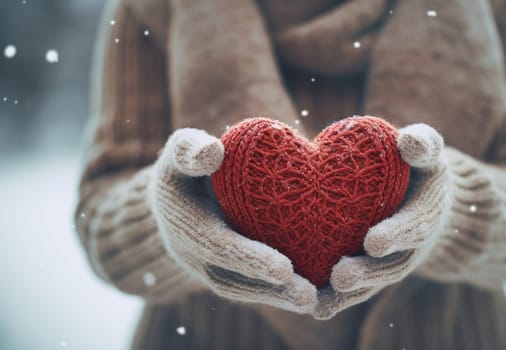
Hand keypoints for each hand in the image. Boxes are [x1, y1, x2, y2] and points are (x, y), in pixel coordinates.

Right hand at [148, 128, 316, 313]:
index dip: (250, 258)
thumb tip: (212, 152)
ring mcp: (212, 268)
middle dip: (272, 289)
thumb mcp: (178, 153)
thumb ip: (188, 150)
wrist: (179, 198)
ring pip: (247, 290)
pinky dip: (282, 294)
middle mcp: (197, 255)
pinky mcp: (229, 273)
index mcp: (187, 224)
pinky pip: (255, 288)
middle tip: (308, 297)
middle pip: (236, 278)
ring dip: (281, 298)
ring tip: (317, 301)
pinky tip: (317, 295)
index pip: (219, 246)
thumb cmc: (187, 167)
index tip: (283, 269)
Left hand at [313, 123, 451, 319]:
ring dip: (350, 293)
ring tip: (319, 299)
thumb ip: (423, 144)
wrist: (421, 193)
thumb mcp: (427, 150)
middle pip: (393, 263)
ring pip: (374, 281)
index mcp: (426, 210)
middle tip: (341, 277)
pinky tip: (315, 308)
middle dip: (367, 272)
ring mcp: (395, 259)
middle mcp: (413, 243)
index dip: (396, 234)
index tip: (373, 242)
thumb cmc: (416, 164)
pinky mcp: (376, 268)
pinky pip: (361, 288)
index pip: (416, 224)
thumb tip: (408, 141)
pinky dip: (340, 300)